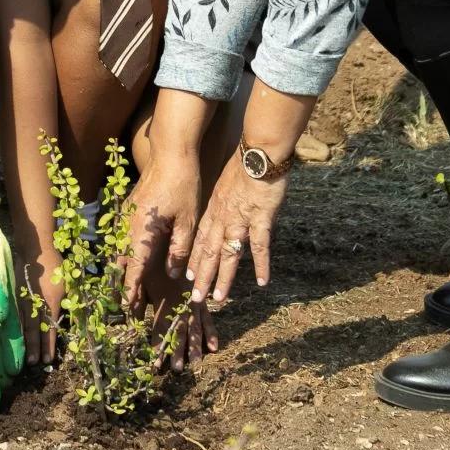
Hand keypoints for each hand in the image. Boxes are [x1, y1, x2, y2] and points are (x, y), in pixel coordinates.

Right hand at [14, 239, 63, 366]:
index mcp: (51, 305)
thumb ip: (64, 304)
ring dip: (24, 342)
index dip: (49, 346)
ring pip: (23, 326)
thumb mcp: (66, 285)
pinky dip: (14, 329)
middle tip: (33, 364)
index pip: (50, 330)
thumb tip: (60, 320)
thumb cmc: (55, 267)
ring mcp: (23, 303)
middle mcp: (36, 307)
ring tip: (23, 357)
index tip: (47, 360)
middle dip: (34, 349)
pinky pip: (15, 317)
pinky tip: (12, 338)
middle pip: (35, 332)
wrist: (35, 252)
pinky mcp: (15, 298)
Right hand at [120, 152, 202, 311]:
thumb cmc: (183, 186)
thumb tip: (173, 274)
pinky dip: (123, 253)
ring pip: (118, 250)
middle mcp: (128, 225)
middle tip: (127, 308)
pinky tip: (129, 261)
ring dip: (122, 270)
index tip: (128, 308)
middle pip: (120, 263)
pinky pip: (121, 237)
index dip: (131, 290)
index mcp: (142, 232)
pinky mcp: (128, 208)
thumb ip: (179, 250)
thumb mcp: (188, 221)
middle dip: (122, 285)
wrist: (170, 152)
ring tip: (127, 290)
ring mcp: (125, 215)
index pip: (133, 268)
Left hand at [136, 234, 218, 369]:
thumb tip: (124, 309)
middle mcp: (181, 293)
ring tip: (194, 364)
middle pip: (179, 327)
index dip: (158, 344)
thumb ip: (132, 284)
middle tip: (174, 370)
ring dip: (193, 344)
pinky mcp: (199, 289)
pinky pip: (207, 312)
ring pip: (195, 323)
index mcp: (165, 288)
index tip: (153, 362)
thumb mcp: (139, 258)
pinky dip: (211, 328)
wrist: (176, 204)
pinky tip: (214, 346)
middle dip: (176, 349)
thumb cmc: (154, 235)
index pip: (161, 323)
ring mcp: (193, 292)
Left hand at [185, 150, 289, 307]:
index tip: (187, 277)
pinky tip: (262, 282)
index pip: (201, 239)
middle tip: (195, 299)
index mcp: (216, 208)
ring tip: (218, 298)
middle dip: (201, 276)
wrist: (259, 150)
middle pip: (209, 251)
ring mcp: (241, 219)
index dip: (194, 259)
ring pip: (228, 253)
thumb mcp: (226, 183)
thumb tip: (228, 211)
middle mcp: (224, 217)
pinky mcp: (260, 218)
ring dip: (223, 277)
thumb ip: (226, 200)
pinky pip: (259, 246)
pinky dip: (261, 265)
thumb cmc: (246, 164)